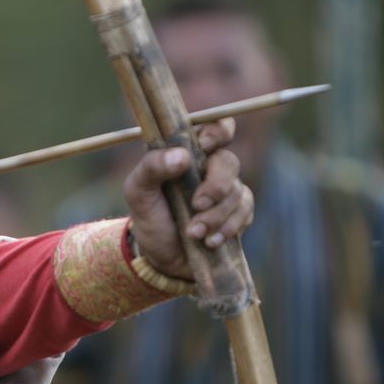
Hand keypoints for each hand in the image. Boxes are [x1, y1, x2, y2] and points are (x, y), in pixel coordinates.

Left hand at [123, 118, 253, 279]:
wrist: (161, 257)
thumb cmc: (149, 216)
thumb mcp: (137, 191)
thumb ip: (152, 167)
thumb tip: (181, 156)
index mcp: (188, 152)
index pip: (215, 126)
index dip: (217, 131)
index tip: (204, 146)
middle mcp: (210, 167)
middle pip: (229, 162)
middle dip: (217, 186)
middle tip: (197, 205)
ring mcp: (226, 190)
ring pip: (238, 192)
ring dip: (216, 216)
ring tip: (194, 233)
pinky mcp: (237, 213)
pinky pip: (245, 212)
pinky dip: (228, 228)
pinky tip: (210, 241)